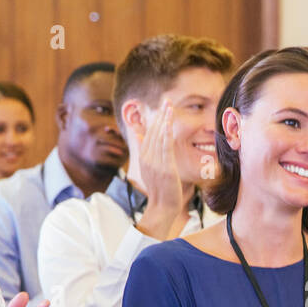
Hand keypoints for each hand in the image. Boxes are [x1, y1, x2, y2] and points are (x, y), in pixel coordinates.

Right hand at [129, 101, 183, 235]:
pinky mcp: (165, 168)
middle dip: (160, 115)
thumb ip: (143, 150)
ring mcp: (155, 163)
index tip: (162, 106)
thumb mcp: (148, 168)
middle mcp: (147, 158)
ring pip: (159, 137)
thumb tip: (138, 134)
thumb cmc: (160, 189)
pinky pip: (165, 147)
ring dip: (164, 120)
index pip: (148, 133)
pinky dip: (166, 134)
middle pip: (153, 131)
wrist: (162, 207)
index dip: (155, 119)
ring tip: (169, 106)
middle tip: (167, 99)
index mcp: (143, 157)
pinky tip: (169, 123)